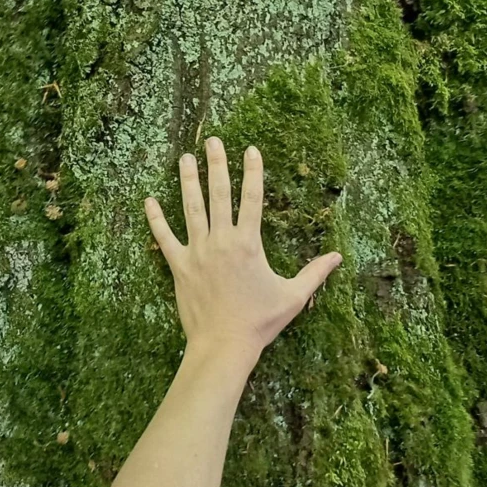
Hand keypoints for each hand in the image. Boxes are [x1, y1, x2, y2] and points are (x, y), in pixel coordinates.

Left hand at [144, 138, 342, 371]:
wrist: (223, 345)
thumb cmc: (259, 322)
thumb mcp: (292, 296)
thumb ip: (314, 273)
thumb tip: (337, 257)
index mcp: (248, 244)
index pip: (252, 199)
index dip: (253, 172)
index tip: (251, 150)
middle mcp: (221, 241)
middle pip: (218, 194)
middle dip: (217, 164)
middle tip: (213, 141)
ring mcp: (197, 252)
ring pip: (190, 208)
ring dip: (188, 181)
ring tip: (186, 158)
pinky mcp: (179, 266)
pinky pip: (164, 238)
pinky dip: (156, 219)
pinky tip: (149, 201)